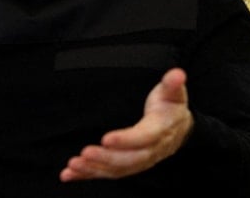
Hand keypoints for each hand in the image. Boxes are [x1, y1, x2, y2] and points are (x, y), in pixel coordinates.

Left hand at [60, 68, 192, 181]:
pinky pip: (109, 173)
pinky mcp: (128, 165)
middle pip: (129, 160)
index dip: (126, 140)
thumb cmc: (171, 108)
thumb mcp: (174, 93)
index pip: (143, 138)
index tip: (106, 138)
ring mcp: (139, 161)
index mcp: (160, 130)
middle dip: (106, 159)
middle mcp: (151, 151)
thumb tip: (178, 74)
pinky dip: (89, 175)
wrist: (179, 128)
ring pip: (117, 170)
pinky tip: (70, 174)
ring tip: (75, 165)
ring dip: (94, 169)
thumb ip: (172, 84)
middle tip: (85, 153)